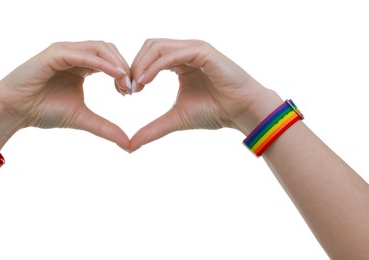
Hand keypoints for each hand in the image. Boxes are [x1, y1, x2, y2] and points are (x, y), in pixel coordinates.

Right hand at [0, 41, 131, 149]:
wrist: (15, 111)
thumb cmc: (43, 111)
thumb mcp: (82, 118)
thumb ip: (105, 127)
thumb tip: (128, 144)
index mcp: (82, 65)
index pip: (111, 59)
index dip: (124, 72)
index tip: (132, 91)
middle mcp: (75, 54)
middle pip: (108, 49)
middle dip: (124, 66)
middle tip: (131, 87)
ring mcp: (64, 51)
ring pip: (98, 47)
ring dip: (115, 62)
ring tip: (125, 80)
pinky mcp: (54, 53)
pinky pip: (82, 53)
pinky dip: (100, 62)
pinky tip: (113, 74)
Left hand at [128, 39, 281, 151]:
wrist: (241, 112)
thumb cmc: (214, 112)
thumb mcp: (176, 119)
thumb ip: (153, 129)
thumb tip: (129, 146)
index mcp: (179, 62)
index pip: (148, 56)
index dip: (134, 71)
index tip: (126, 92)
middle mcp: (185, 51)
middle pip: (149, 46)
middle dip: (134, 65)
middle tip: (127, 88)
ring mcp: (194, 48)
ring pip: (158, 46)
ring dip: (142, 64)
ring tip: (135, 85)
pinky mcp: (202, 51)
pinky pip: (173, 54)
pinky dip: (156, 66)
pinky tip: (146, 81)